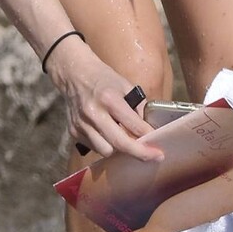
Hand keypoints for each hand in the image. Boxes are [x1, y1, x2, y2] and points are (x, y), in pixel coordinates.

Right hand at [48, 36, 163, 162]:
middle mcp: (94, 113)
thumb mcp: (125, 85)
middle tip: (154, 157)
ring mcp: (82, 124)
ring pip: (106, 151)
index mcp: (110, 99)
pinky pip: (94, 147)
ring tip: (127, 142)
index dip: (148, 138)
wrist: (74, 74)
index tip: (159, 148)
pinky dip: (105, 145)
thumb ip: (137, 107)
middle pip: (119, 143)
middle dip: (139, 153)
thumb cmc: (104, 79)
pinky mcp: (73, 131)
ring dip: (119, 150)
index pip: (133, 125)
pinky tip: (110, 136)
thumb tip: (147, 130)